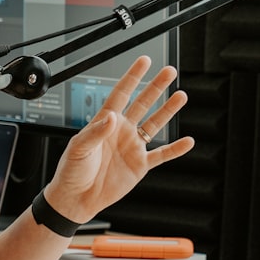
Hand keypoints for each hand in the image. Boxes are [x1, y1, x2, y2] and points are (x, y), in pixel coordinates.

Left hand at [43, 55, 193, 222]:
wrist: (76, 198)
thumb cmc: (71, 171)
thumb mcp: (79, 148)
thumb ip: (96, 131)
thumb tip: (113, 117)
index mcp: (104, 122)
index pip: (121, 93)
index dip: (132, 77)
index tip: (144, 61)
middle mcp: (121, 131)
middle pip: (142, 103)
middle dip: (155, 87)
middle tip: (169, 71)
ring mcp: (132, 147)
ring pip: (154, 124)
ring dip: (168, 110)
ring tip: (181, 95)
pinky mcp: (140, 165)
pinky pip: (162, 154)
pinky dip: (175, 149)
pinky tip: (188, 141)